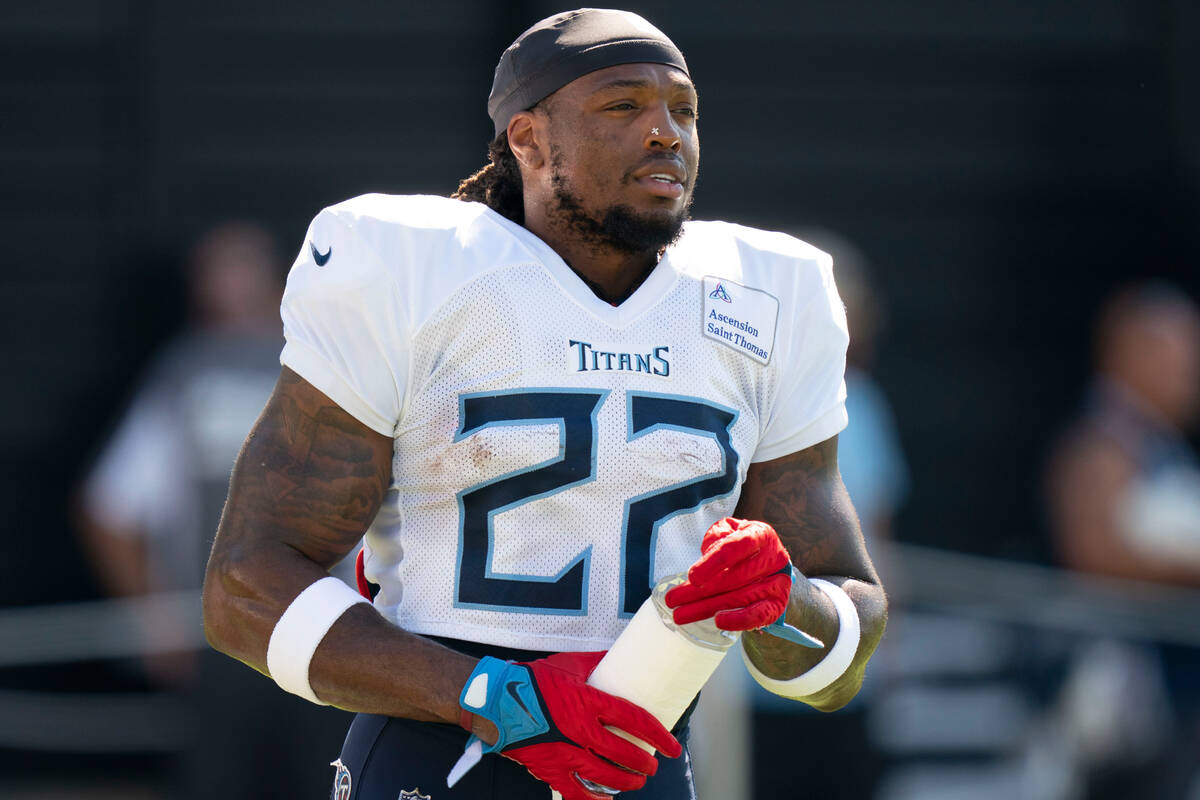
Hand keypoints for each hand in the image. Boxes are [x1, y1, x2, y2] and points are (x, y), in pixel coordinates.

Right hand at [459, 652, 681, 799]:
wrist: (496, 700)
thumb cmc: (532, 680)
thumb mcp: (569, 664)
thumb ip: (598, 662)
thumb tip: (621, 656)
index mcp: (588, 701)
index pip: (635, 720)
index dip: (659, 736)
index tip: (672, 746)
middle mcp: (579, 729)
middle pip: (624, 754)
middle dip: (645, 764)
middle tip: (653, 765)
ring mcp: (564, 752)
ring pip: (605, 777)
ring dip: (627, 782)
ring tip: (637, 782)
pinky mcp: (549, 768)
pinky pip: (575, 792)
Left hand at [664, 517, 793, 629]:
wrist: (768, 560)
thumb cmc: (742, 544)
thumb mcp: (728, 531)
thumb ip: (716, 537)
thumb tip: (706, 554)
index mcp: (761, 534)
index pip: (739, 546)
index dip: (715, 561)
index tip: (692, 576)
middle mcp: (774, 558)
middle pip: (736, 577)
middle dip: (701, 591)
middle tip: (673, 600)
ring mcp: (779, 582)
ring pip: (741, 598)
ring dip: (707, 607)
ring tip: (681, 614)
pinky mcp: (777, 604)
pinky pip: (759, 615)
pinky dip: (739, 620)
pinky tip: (717, 621)